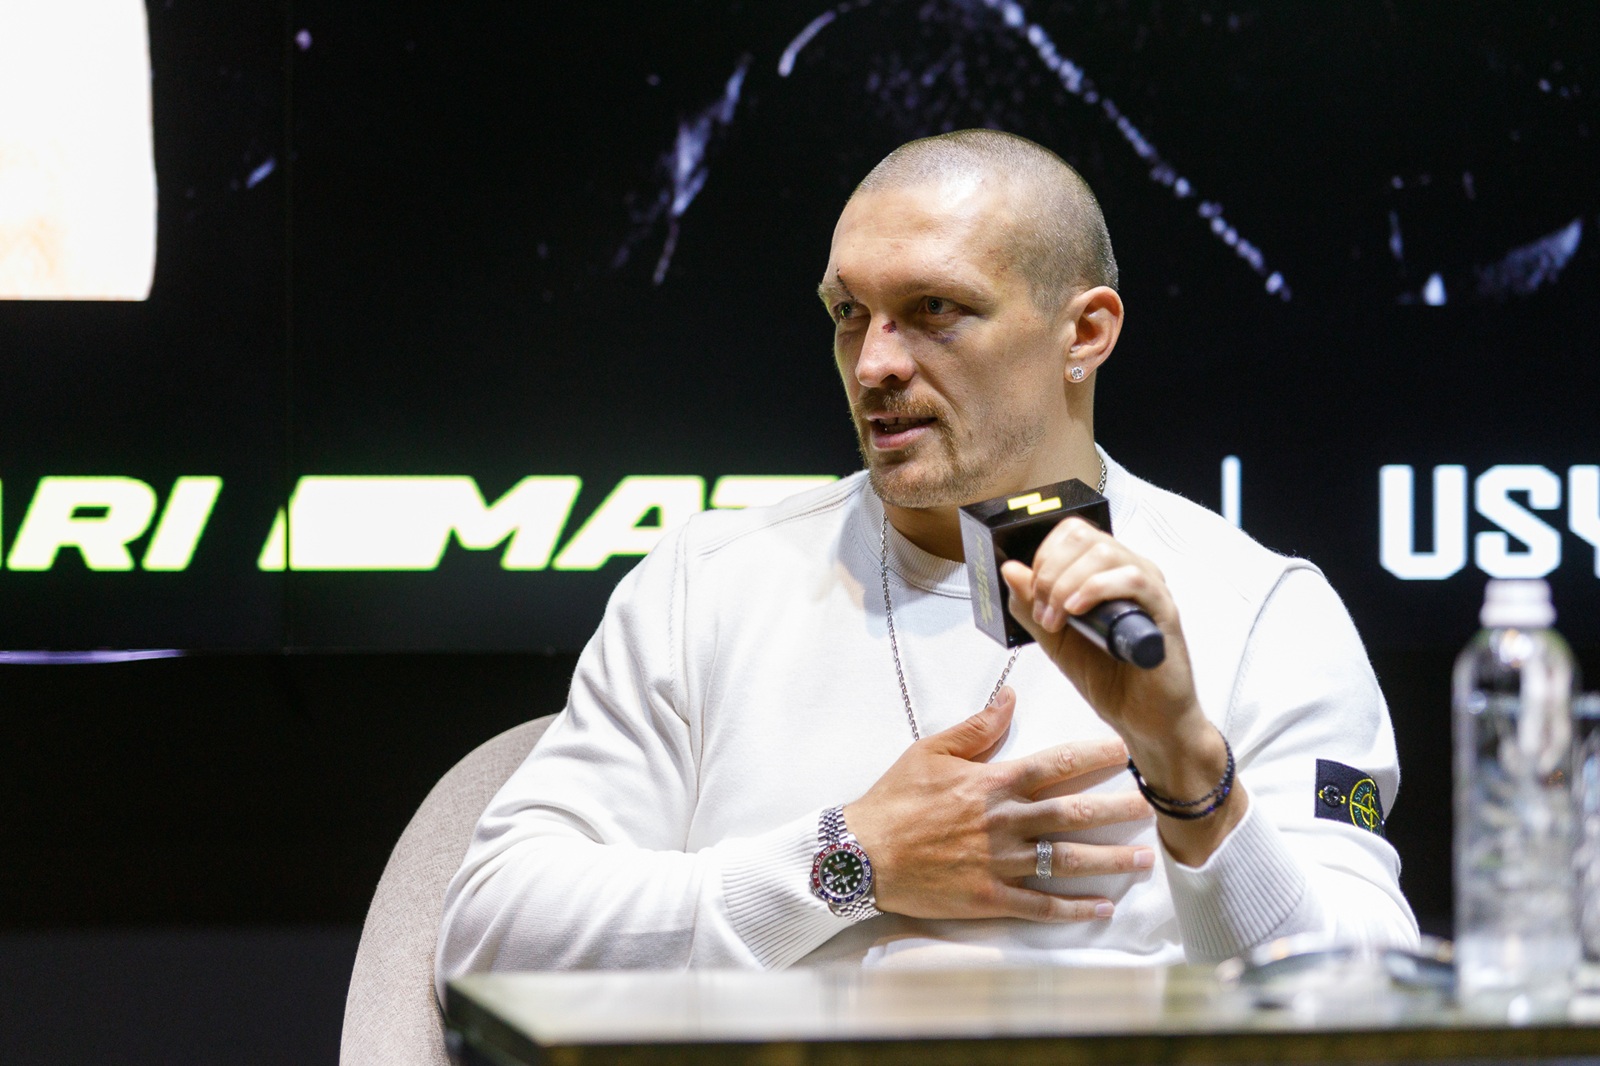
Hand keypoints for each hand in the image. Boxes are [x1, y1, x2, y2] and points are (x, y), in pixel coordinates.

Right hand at [843, 687, 1154, 921]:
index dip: (1093, 757)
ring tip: (1143, 859)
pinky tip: (1101, 907)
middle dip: (1117, 810)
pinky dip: (1072, 907)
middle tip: (1152, 806)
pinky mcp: (989, 897)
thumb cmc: (894, 800)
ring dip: (1109, 860)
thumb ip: (976, 727)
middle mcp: (1003, 822)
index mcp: (992, 783)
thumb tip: (1009, 699)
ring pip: (1065, 860)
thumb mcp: (930, 751)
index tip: (1125, 751)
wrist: (861, 853)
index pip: (1055, 766)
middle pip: (1072, 814)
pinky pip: (1040, 903)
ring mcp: (999, 862)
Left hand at [999, 517, 1200, 740]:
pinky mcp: (1164, 611)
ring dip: (1067, 583)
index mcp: (1105, 572)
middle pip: (1085, 537)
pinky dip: (1097, 589)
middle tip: (1042, 610)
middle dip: (1050, 571)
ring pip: (1106, 552)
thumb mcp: (1055, 639)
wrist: (1142, 719)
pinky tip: (1078, 613)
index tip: (1031, 591)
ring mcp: (1149, 589)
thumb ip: (1030, 606)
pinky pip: (1134, 579)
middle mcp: (1129, 572)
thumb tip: (1010, 569)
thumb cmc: (1109, 679)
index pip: (1072, 533)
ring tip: (1057, 620)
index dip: (1044, 555)